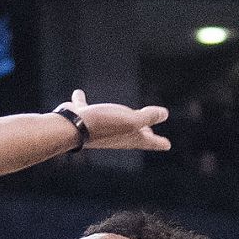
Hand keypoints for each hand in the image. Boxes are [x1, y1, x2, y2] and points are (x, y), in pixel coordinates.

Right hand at [56, 90, 170, 151]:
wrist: (71, 128)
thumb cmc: (103, 125)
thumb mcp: (132, 120)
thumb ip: (149, 117)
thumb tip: (164, 114)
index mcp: (129, 138)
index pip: (149, 141)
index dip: (159, 142)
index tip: (167, 145)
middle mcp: (115, 135)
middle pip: (132, 134)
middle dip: (141, 133)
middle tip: (149, 133)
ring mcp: (98, 127)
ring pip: (112, 122)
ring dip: (118, 118)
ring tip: (124, 112)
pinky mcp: (83, 117)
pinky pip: (85, 107)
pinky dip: (82, 101)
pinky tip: (78, 92)